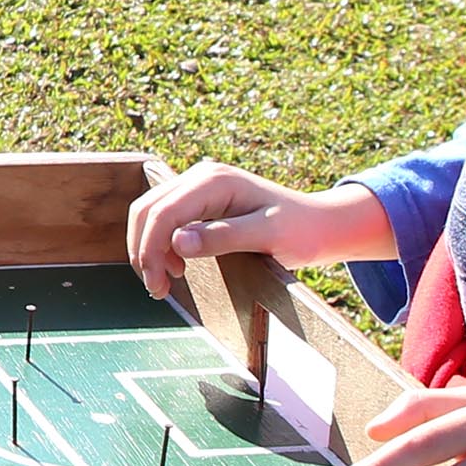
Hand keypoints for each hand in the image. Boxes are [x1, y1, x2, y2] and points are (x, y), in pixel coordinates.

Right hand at [123, 162, 392, 298]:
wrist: (322, 224)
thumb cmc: (301, 231)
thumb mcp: (267, 236)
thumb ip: (222, 238)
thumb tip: (177, 243)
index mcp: (214, 181)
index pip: (164, 213)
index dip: (151, 249)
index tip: (158, 284)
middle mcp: (201, 176)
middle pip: (149, 208)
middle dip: (144, 250)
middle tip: (157, 289)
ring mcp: (200, 184)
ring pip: (152, 212)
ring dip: (149, 247)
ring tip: (165, 282)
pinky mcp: (202, 198)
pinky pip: (166, 216)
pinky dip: (160, 242)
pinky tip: (177, 265)